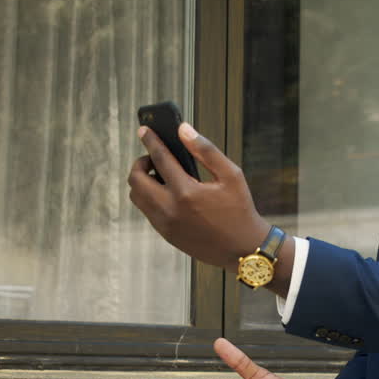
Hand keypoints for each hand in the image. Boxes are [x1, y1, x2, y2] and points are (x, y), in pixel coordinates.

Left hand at [127, 123, 267, 271]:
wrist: (243, 249)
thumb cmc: (240, 210)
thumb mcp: (231, 175)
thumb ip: (206, 150)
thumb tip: (183, 130)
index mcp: (186, 192)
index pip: (159, 158)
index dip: (150, 141)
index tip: (144, 129)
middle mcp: (170, 209)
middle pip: (136, 179)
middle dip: (141, 162)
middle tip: (154, 158)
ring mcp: (165, 224)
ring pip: (136, 197)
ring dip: (142, 181)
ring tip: (160, 175)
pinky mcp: (166, 234)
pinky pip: (146, 211)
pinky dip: (149, 197)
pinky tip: (167, 192)